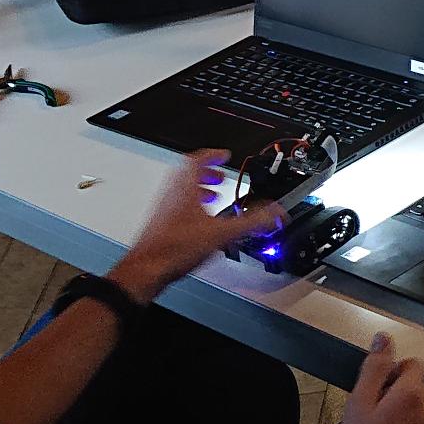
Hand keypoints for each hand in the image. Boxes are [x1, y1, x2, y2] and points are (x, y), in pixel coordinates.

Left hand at [107, 150, 277, 301]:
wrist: (147, 269)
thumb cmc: (174, 248)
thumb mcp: (222, 233)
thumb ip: (252, 222)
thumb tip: (276, 214)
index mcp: (185, 188)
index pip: (196, 159)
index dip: (212, 155)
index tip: (223, 155)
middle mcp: (171, 194)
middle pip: (187, 173)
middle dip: (207, 173)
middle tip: (220, 177)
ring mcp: (164, 208)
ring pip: (181, 190)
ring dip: (199, 189)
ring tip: (213, 198)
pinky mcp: (160, 224)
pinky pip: (176, 206)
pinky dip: (191, 207)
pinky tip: (201, 224)